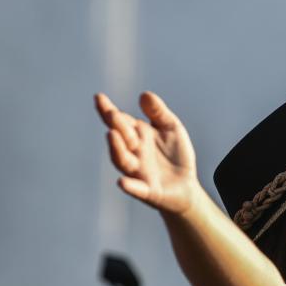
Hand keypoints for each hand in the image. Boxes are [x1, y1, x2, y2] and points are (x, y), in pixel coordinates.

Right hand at [95, 91, 198, 212]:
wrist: (186, 185)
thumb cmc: (176, 154)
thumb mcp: (172, 128)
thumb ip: (159, 113)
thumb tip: (144, 94)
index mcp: (137, 135)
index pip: (120, 121)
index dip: (108, 110)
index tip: (99, 97)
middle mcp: (133, 153)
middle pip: (120, 138)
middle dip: (116, 126)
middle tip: (112, 114)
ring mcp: (138, 172)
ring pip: (123, 161)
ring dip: (116, 149)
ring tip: (112, 134)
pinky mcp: (148, 191)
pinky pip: (136, 189)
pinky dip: (129, 186)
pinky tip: (122, 182)